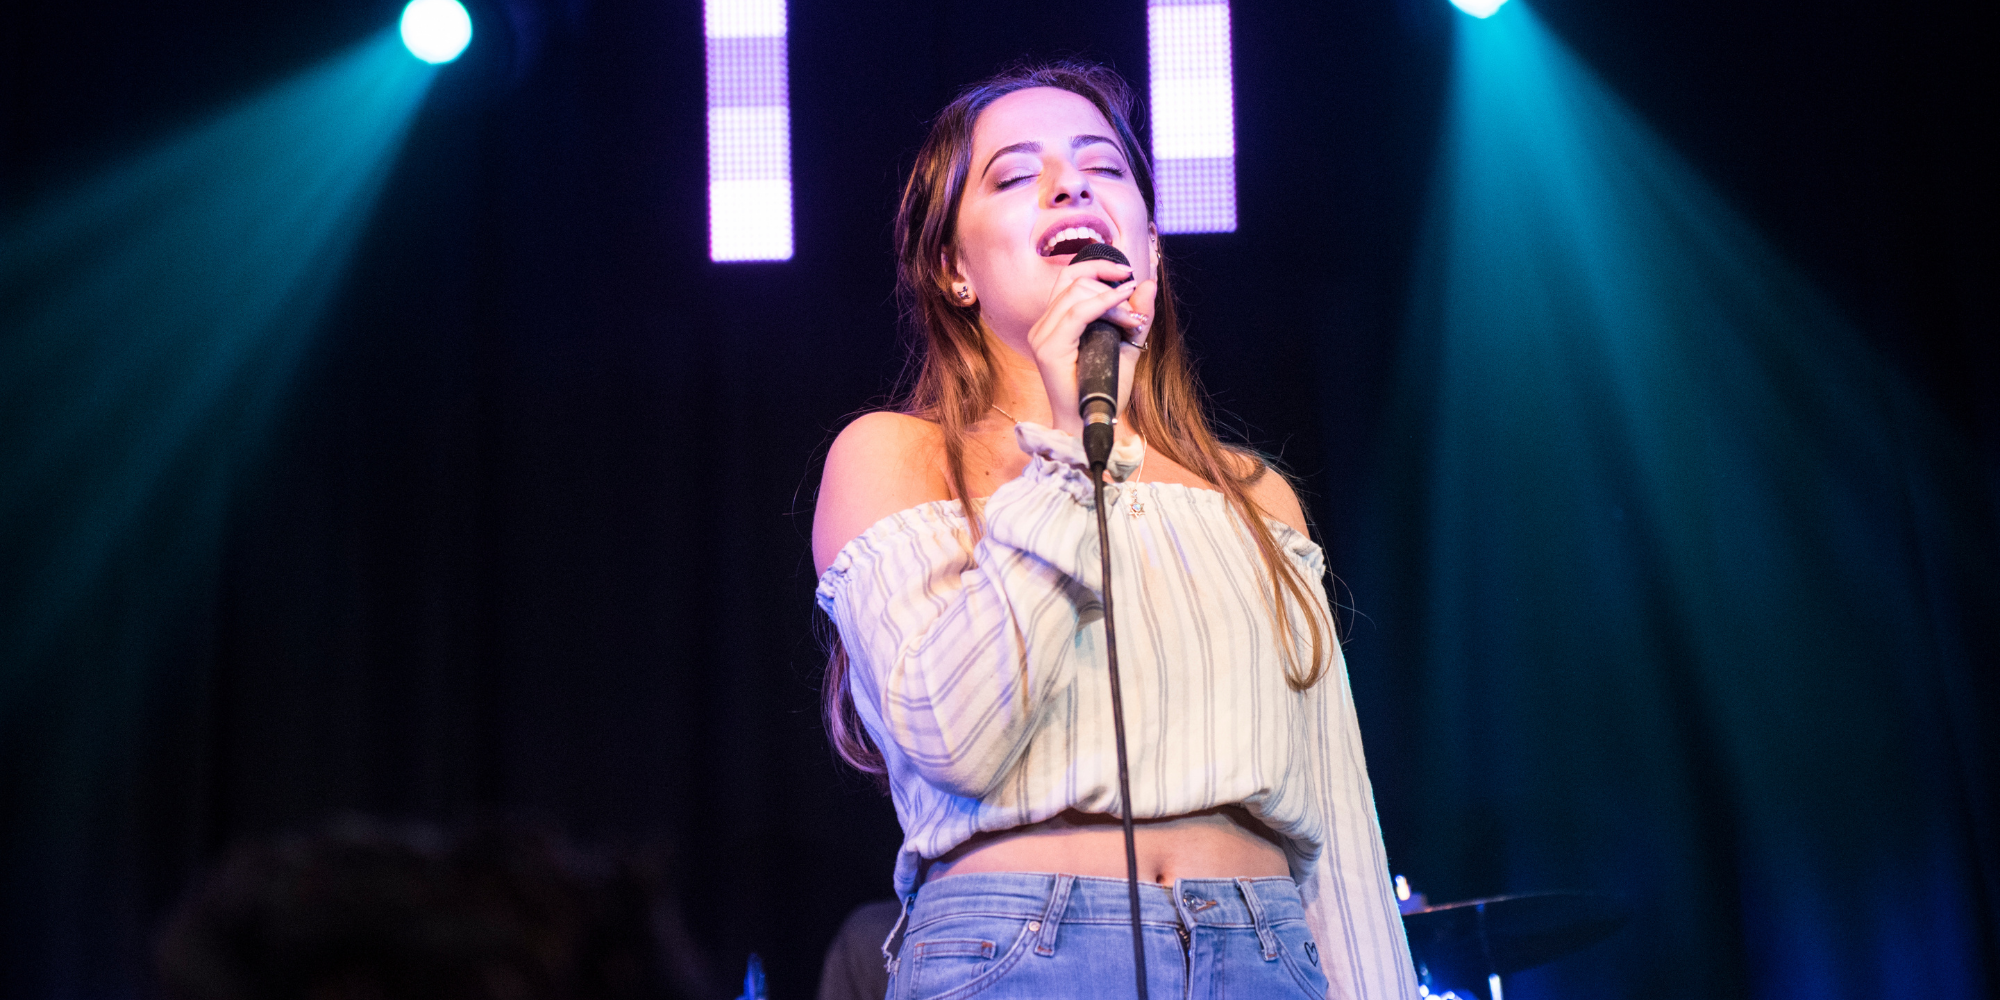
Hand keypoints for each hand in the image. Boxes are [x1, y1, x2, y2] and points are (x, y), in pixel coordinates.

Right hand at [1022, 256, 1157, 439]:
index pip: (1070, 278)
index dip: (1099, 267)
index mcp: (1054, 322)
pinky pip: (1077, 313)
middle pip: (1075, 282)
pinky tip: (1124, 310)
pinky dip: (1103, 305)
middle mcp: (1043, 326)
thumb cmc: (1104, 389)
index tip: (1129, 273)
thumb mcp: (1126, 344)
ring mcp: (1042, 336)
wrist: (1091, 424)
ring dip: (1112, 302)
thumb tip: (1148, 283)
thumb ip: (1136, 315)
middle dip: (1111, 290)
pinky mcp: (1048, 349)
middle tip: (1135, 316)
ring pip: (1076, 294)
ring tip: (1132, 322)